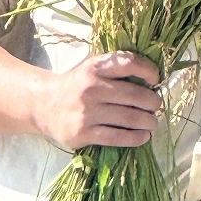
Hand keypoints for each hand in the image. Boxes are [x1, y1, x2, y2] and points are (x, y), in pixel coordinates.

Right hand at [33, 50, 161, 150]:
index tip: (156, 80)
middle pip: (135, 96)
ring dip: (149, 122)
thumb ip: (116, 70)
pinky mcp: (83, 133)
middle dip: (153, 103)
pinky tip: (144, 136)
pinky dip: (136, 138)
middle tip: (156, 106)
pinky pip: (117, 137)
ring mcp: (86, 112)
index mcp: (95, 67)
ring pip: (130, 118)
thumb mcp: (92, 69)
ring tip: (153, 122)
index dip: (148, 70)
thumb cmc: (76, 85)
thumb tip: (151, 82)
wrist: (44, 105)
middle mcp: (91, 88)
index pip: (129, 63)